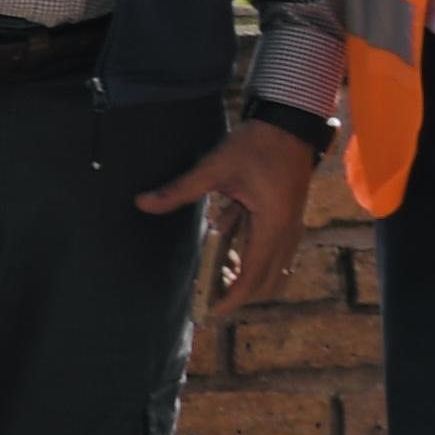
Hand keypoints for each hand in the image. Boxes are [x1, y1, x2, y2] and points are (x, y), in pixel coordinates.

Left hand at [139, 114, 320, 317]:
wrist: (291, 123)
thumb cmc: (257, 144)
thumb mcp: (215, 166)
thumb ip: (180, 189)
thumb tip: (142, 202)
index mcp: (272, 224)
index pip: (254, 275)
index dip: (232, 297)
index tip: (211, 310)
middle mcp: (287, 232)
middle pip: (267, 281)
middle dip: (239, 295)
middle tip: (206, 298)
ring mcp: (292, 227)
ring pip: (274, 271)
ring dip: (246, 279)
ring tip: (213, 279)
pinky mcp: (289, 220)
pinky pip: (274, 255)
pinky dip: (252, 262)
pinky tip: (225, 254)